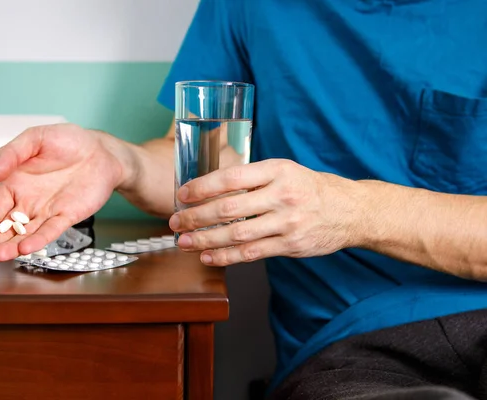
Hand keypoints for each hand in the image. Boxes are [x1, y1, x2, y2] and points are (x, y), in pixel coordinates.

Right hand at [0, 124, 123, 260]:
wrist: (101, 151)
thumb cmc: (68, 141)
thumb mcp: (35, 138)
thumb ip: (12, 153)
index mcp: (15, 183)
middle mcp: (28, 202)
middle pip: (6, 226)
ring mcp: (47, 211)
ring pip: (25, 233)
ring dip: (12, 245)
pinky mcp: (67, 216)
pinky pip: (51, 230)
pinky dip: (39, 240)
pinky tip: (26, 248)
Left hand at [169, 159, 361, 265]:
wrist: (349, 210)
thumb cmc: (309, 188)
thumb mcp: (284, 171)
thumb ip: (252, 178)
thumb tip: (208, 188)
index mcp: (277, 170)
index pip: (231, 177)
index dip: (202, 187)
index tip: (182, 194)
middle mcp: (282, 195)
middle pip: (229, 208)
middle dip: (196, 217)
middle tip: (175, 222)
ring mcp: (287, 222)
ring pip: (237, 234)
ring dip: (205, 240)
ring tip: (184, 242)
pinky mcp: (290, 245)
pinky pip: (252, 253)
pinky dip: (227, 257)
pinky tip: (208, 256)